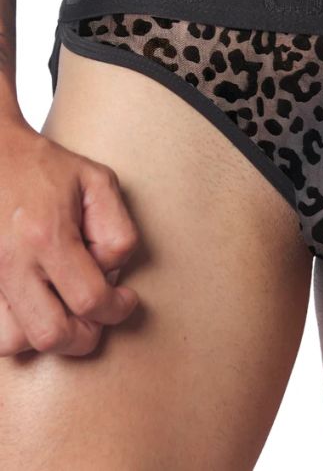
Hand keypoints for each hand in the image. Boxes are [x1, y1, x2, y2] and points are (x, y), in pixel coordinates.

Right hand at [0, 119, 139, 356]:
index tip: (125, 300)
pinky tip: (35, 307)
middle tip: (98, 316)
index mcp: (47, 236)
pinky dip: (15, 330)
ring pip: (11, 343)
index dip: (117, 309)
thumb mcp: (98, 182)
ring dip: (45, 336)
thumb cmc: (46, 167)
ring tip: (63, 310)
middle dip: (85, 336)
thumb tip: (111, 271)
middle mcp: (10, 262)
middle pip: (50, 335)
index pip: (90, 299)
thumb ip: (116, 229)